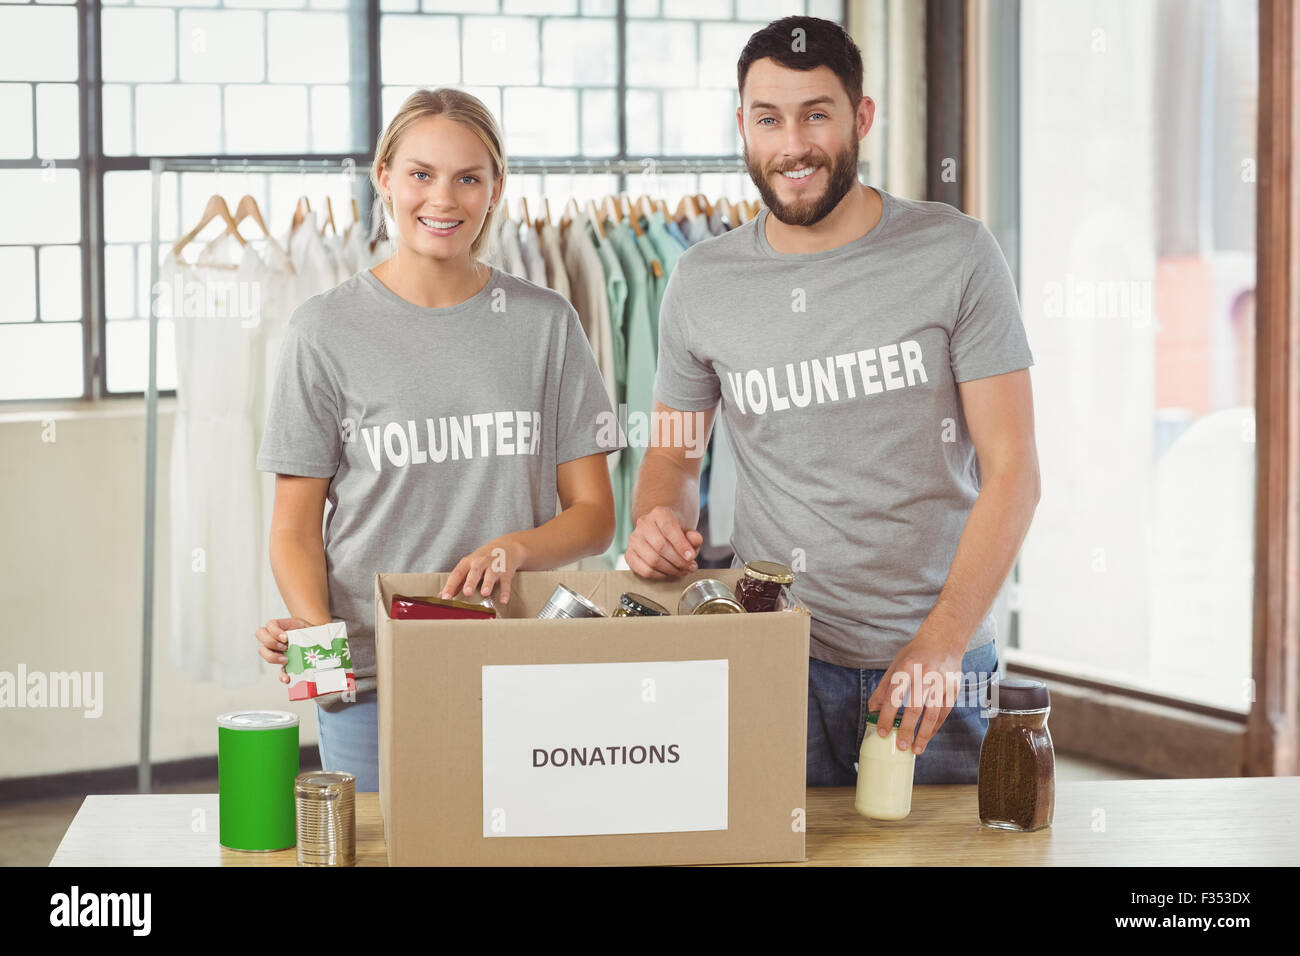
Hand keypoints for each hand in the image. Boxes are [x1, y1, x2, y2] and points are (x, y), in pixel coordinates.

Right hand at [255, 616, 314, 684]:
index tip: (285, 638)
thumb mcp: (312, 627)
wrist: (318, 642)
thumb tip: (321, 637)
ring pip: (263, 651)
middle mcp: (276, 637)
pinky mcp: (284, 664)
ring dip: (272, 657)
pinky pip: (278, 670)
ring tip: (286, 659)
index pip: (270, 624)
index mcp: (283, 626)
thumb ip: (312, 630)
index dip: (274, 631)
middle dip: (270, 642)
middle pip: (260, 634)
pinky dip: (281, 675)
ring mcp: (277, 650)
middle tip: (284, 647)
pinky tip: (287, 678)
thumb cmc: (312, 633)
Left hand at [441, 534, 527, 605]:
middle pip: (474, 571)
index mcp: (468, 562)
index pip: (457, 574)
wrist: (506, 547)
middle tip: (467, 592)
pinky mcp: (506, 571)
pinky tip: (503, 600)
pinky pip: (506, 582)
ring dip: (488, 583)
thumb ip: (457, 582)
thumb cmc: (482, 560)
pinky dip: (505, 591)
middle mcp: (480, 562)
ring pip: (491, 574)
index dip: (450, 586)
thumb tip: (441, 596)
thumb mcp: (468, 566)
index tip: (445, 597)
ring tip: (485, 593)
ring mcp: (494, 566)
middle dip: (471, 582)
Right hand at [626, 506, 702, 578]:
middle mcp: (643, 524)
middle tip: (689, 567)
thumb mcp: (688, 531)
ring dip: (670, 570)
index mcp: (659, 513)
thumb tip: (696, 541)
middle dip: (678, 561)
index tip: (691, 557)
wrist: (661, 530)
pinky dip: (659, 575)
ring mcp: (634, 539)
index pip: (669, 528)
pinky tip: (668, 573)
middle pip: (660, 546)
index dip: (681, 545)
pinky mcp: (629, 554)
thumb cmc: (675, 532)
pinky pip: (644, 570)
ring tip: (681, 571)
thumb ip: (694, 537)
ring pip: (652, 560)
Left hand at [866, 626, 966, 754]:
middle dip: (907, 729)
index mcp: (906, 668)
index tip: (882, 732)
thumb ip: (884, 689)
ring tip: (916, 749)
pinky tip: (928, 736)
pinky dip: (935, 727)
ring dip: (924, 734)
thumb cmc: (915, 655)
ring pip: (932, 714)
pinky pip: (944, 713)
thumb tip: (872, 711)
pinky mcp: (953, 688)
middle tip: (900, 746)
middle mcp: (925, 675)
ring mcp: (941, 682)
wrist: (944, 640)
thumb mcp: (896, 666)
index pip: (893, 696)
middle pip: (914, 708)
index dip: (886, 716)